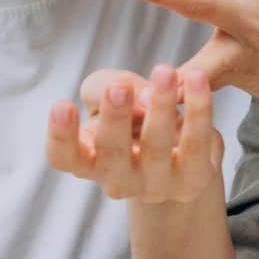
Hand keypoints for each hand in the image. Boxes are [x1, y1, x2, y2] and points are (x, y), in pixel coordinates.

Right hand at [47, 64, 223, 202]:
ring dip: (160, 107)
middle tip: (118, 86)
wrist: (176, 145)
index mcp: (87, 159)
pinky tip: (197, 80)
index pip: (64, 158)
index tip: (63, 105)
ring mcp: (156, 187)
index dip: (60, 136)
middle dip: (115, 119)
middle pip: (111, 155)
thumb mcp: (106, 92)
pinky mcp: (192, 181)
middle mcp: (118, 180)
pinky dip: (199, 110)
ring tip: (164, 72)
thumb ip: (106, 88)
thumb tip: (139, 98)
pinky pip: (197, 144)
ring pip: (157, 148)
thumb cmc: (130, 115)